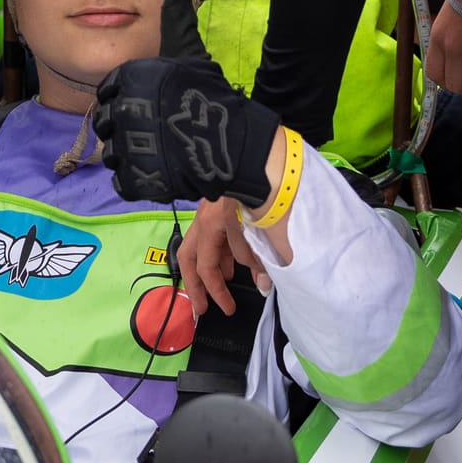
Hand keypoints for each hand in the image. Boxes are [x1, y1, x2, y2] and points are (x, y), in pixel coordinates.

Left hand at [95, 0, 281, 209]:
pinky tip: (156, 170)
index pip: (107, 92)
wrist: (233, 142)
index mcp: (129, 78)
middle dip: (125, 128)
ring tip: (157, 151)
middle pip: (106, 124)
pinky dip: (136, 179)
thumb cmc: (209, 94)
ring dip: (130, 155)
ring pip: (112, 154)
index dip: (125, 100)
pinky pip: (121, 181)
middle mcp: (124, 111)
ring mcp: (129, 147)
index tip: (148, 106)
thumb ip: (176, 17)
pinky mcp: (137, 179)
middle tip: (154, 131)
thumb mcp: (189, 50)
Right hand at [179, 198, 270, 317]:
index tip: (229, 310)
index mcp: (213, 225)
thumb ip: (261, 260)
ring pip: (202, 241)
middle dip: (196, 284)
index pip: (208, 268)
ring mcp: (212, 204)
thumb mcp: (266, 231)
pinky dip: (221, 247)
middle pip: (190, 256)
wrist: (269, 152)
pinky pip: (215, 230)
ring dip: (211, 264)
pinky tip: (234, 254)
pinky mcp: (224, 198)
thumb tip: (262, 284)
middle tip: (202, 306)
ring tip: (224, 280)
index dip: (218, 292)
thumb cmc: (270, 193)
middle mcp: (205, 215)